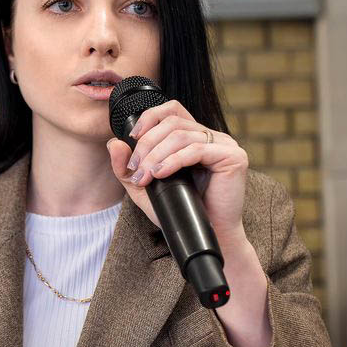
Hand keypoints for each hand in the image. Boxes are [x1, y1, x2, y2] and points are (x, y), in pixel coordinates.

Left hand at [106, 101, 271, 346]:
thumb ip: (127, 168)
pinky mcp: (233, 157)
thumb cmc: (181, 212)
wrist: (209, 236)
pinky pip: (197, 149)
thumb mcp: (145, 188)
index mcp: (195, 137)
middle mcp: (211, 136)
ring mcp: (224, 144)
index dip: (150, 117)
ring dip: (156, 154)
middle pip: (172, 122)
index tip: (132, 137)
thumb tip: (113, 143)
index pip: (172, 109)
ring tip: (146, 175)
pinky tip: (161, 174)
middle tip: (136, 167)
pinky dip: (174, 160)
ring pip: (181, 135)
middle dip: (147, 144)